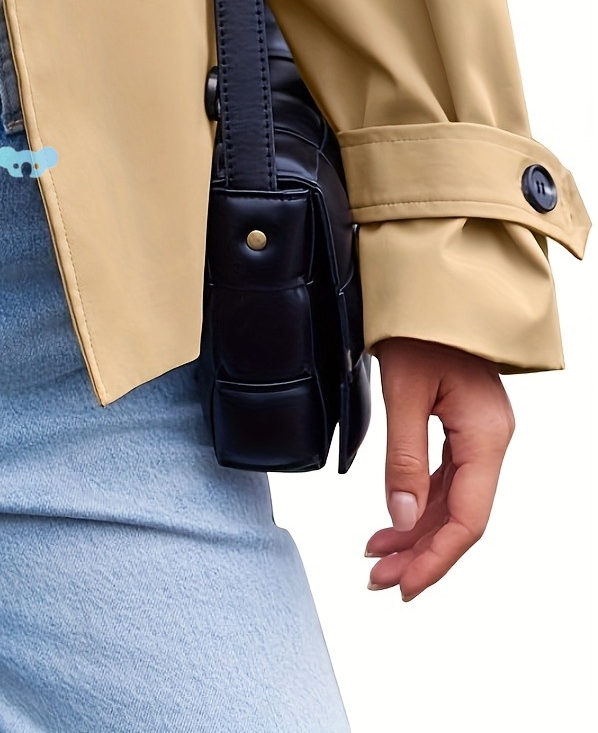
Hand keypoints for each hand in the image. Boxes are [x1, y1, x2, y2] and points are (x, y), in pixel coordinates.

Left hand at [365, 336, 514, 599]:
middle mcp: (491, 439)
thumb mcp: (403, 391)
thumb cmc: (419, 325)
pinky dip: (418, 502)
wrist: (432, 283)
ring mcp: (480, 433)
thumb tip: (400, 518)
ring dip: (416, 532)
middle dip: (419, 552)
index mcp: (485, 435)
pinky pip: (446, 478)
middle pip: (461, 516)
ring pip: (452, 501)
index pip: (468, 519)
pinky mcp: (465, 425)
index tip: (404, 585)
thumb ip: (404, 459)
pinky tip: (392, 520)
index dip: (436, 557)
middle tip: (378, 579)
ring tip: (377, 557)